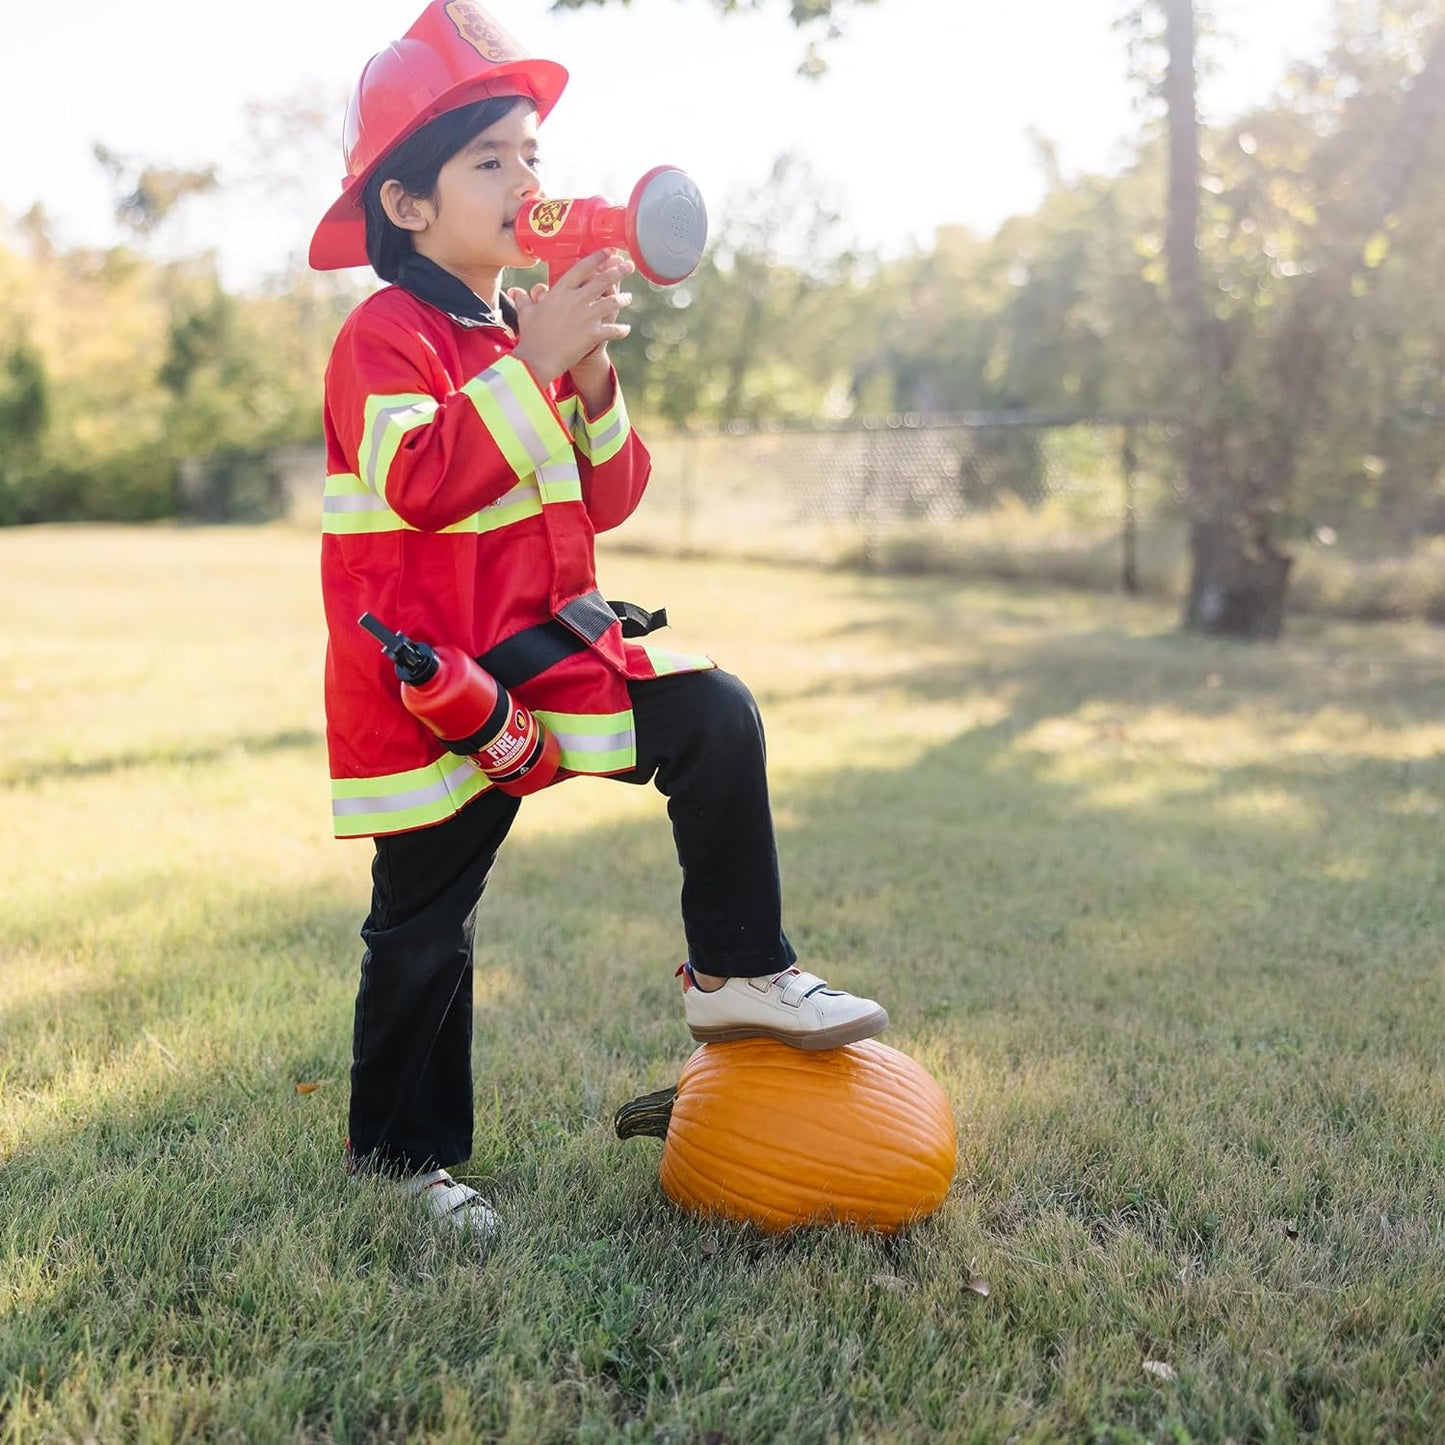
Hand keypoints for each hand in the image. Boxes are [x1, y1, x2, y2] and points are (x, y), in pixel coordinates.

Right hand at [508, 250, 633, 384]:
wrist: (537, 359)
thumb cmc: (530, 336)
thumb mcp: (525, 313)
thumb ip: (524, 299)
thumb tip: (515, 292)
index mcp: (560, 291)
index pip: (582, 268)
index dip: (598, 258)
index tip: (610, 251)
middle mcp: (576, 300)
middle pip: (602, 280)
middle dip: (618, 271)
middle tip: (629, 266)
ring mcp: (586, 317)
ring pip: (612, 303)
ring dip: (623, 299)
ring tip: (629, 297)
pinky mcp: (593, 335)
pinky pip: (613, 330)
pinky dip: (621, 330)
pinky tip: (626, 329)